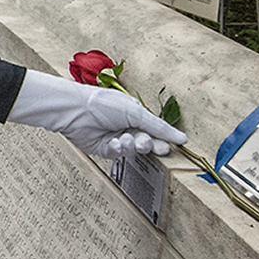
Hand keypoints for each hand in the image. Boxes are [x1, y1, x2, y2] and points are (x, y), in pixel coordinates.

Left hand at [6, 71, 186, 158]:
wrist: (76, 111)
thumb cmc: (104, 103)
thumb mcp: (136, 112)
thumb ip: (159, 127)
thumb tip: (182, 138)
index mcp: (136, 114)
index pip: (155, 130)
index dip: (163, 139)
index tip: (171, 146)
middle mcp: (127, 126)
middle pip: (146, 142)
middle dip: (147, 144)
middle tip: (146, 143)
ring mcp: (116, 138)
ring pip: (132, 150)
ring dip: (131, 145)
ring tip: (126, 138)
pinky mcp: (103, 149)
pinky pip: (117, 154)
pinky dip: (118, 149)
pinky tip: (114, 142)